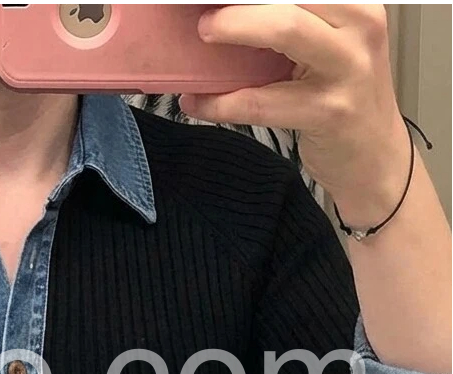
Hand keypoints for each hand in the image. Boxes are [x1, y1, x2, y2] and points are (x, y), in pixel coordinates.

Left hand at [180, 4, 408, 225]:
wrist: (374, 158)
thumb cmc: (342, 100)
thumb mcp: (328, 49)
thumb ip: (292, 25)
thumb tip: (226, 15)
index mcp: (356, 3)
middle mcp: (359, 25)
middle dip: (241, 0)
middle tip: (206, 8)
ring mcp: (348, 68)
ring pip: (284, 29)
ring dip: (233, 29)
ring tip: (203, 37)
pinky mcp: (328, 112)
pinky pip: (262, 101)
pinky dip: (222, 103)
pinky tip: (198, 103)